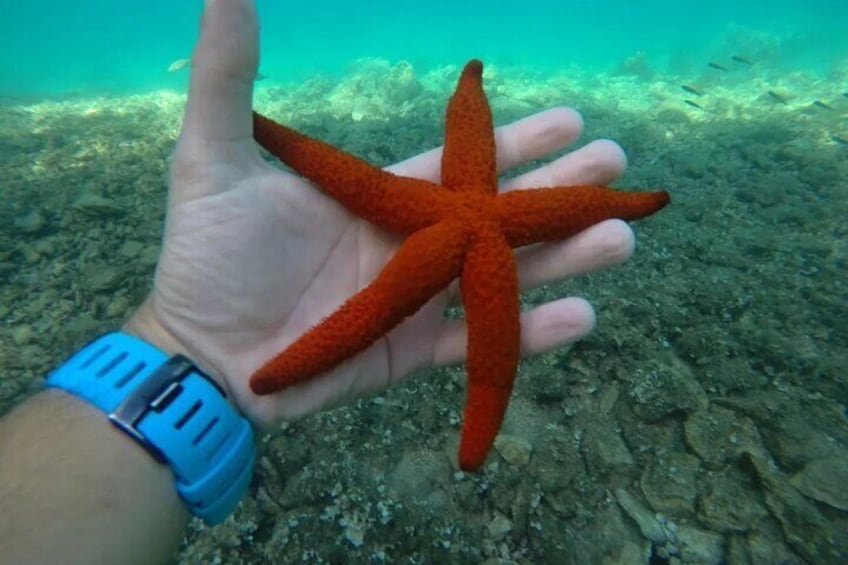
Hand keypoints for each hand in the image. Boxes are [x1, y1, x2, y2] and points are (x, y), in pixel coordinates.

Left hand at [126, 0, 636, 427]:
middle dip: (559, 191)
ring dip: (565, 257)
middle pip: (500, 215)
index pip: (463, 164)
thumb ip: (228, 78)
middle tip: (615, 164)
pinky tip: (582, 314)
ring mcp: (417, 301)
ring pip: (506, 276)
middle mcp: (411, 246)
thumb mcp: (214, 159)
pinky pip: (480, 345)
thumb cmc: (209, 257)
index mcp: (383, 199)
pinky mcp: (411, 353)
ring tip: (621, 236)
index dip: (516, 142)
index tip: (568, 117)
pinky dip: (530, 334)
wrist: (202, 352)